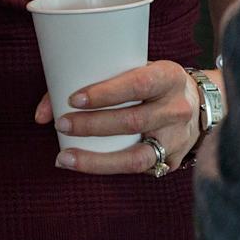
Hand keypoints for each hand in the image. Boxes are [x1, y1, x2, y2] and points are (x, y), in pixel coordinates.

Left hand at [31, 60, 202, 175]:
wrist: (198, 105)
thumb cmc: (150, 83)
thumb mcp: (133, 69)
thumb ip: (89, 82)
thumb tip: (40, 115)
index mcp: (169, 77)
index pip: (138, 84)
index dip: (105, 93)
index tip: (73, 99)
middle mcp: (177, 109)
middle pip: (132, 121)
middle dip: (92, 126)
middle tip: (61, 124)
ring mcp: (177, 140)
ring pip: (136, 157)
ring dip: (96, 160)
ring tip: (64, 157)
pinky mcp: (171, 162)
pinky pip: (138, 170)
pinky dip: (108, 169)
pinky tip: (85, 166)